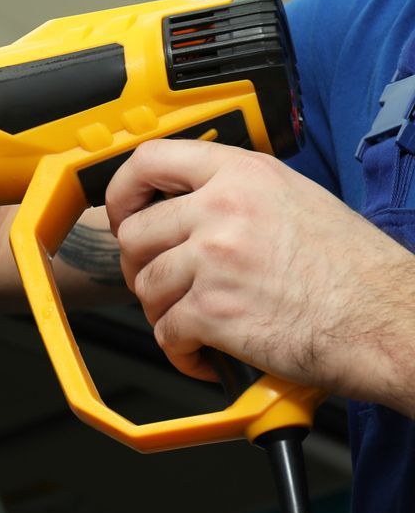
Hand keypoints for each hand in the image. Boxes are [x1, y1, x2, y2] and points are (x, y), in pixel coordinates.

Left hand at [106, 140, 414, 409]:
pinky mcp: (213, 311)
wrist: (390, 321)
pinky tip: (205, 352)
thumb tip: (189, 209)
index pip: (150, 160)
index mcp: (244, 175)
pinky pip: (166, 333)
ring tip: (196, 323)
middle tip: (165, 284)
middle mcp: (223, 210)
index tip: (123, 213)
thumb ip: (238, 196)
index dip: (123, 191)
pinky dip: (180, 351)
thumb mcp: (297, 201)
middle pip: (135, 234)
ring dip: (164, 312)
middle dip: (142, 266)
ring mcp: (215, 260)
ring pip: (146, 286)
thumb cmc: (357, 272)